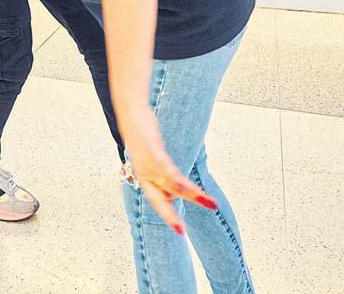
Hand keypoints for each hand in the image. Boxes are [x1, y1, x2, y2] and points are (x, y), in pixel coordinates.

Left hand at [122, 109, 217, 234]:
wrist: (131, 109)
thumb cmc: (141, 130)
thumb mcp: (149, 151)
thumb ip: (159, 167)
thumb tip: (171, 182)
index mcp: (143, 174)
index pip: (155, 199)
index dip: (167, 213)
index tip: (179, 229)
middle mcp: (144, 172)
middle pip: (159, 200)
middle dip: (171, 216)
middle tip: (182, 232)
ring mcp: (148, 163)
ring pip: (172, 187)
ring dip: (194, 197)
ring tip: (212, 205)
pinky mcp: (154, 152)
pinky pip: (170, 172)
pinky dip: (181, 183)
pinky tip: (191, 190)